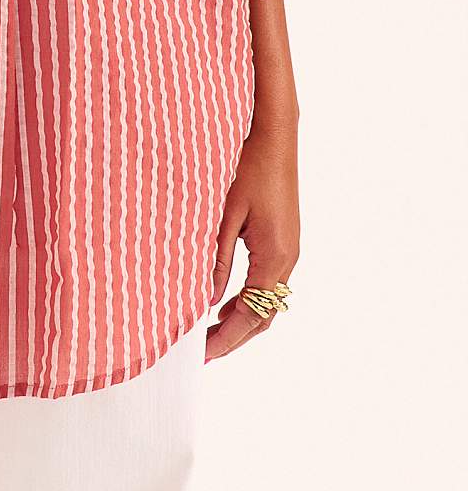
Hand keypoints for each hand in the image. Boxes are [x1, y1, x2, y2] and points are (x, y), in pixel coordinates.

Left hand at [206, 108, 299, 362]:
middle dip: (234, 336)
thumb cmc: (248, 166)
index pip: (251, 315)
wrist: (275, 135)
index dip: (227, 338)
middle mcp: (287, 259)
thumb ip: (217, 258)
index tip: (202, 356)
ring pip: (268, 302)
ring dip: (241, 320)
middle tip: (201, 351)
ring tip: (208, 332)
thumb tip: (207, 300)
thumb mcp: (225, 213)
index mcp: (274, 257)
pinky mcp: (284, 241)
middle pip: (264, 316)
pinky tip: (223, 300)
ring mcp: (289, 251)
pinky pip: (268, 283)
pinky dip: (248, 300)